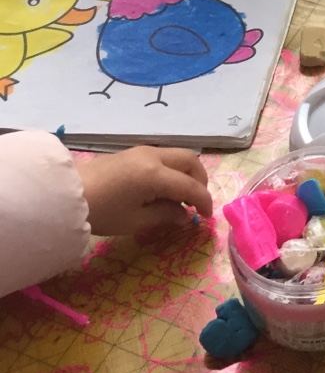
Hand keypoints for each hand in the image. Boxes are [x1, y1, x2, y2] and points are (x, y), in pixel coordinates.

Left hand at [75, 146, 212, 234]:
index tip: (208, 217)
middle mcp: (154, 156)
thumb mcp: (136, 221)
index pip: (190, 185)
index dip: (204, 201)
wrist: (67, 195)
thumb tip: (185, 216)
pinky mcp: (134, 152)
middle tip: (198, 202)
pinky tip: (166, 188)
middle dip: (200, 180)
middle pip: (190, 161)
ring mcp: (144, 151)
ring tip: (183, 196)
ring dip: (187, 173)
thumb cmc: (102, 212)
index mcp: (156, 174)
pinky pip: (165, 156)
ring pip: (179, 155)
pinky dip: (174, 169)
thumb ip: (166, 216)